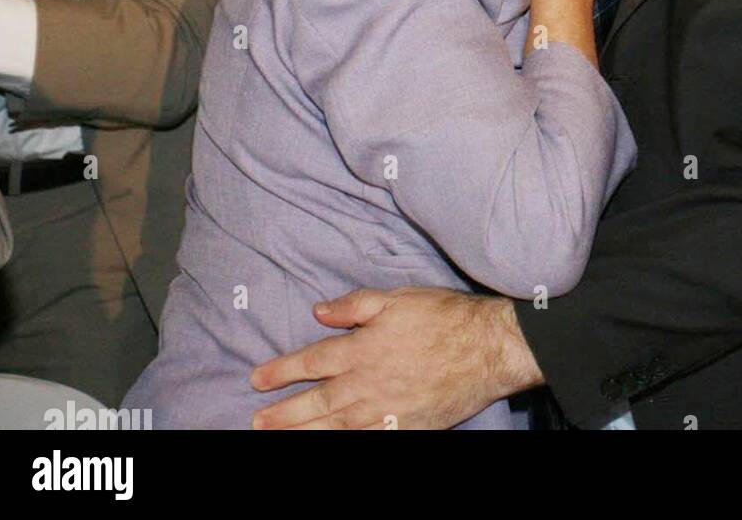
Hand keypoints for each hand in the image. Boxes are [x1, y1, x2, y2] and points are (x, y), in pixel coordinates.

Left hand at [250, 288, 541, 429]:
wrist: (486, 349)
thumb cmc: (442, 317)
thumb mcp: (396, 298)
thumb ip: (355, 305)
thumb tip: (318, 312)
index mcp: (362, 348)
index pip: (312, 361)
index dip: (282, 371)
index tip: (257, 379)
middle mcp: (367, 384)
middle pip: (315, 403)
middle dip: (282, 413)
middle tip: (256, 420)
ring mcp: (384, 411)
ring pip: (334, 427)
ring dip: (302, 433)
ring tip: (277, 436)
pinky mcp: (402, 428)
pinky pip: (364, 440)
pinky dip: (343, 443)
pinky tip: (330, 444)